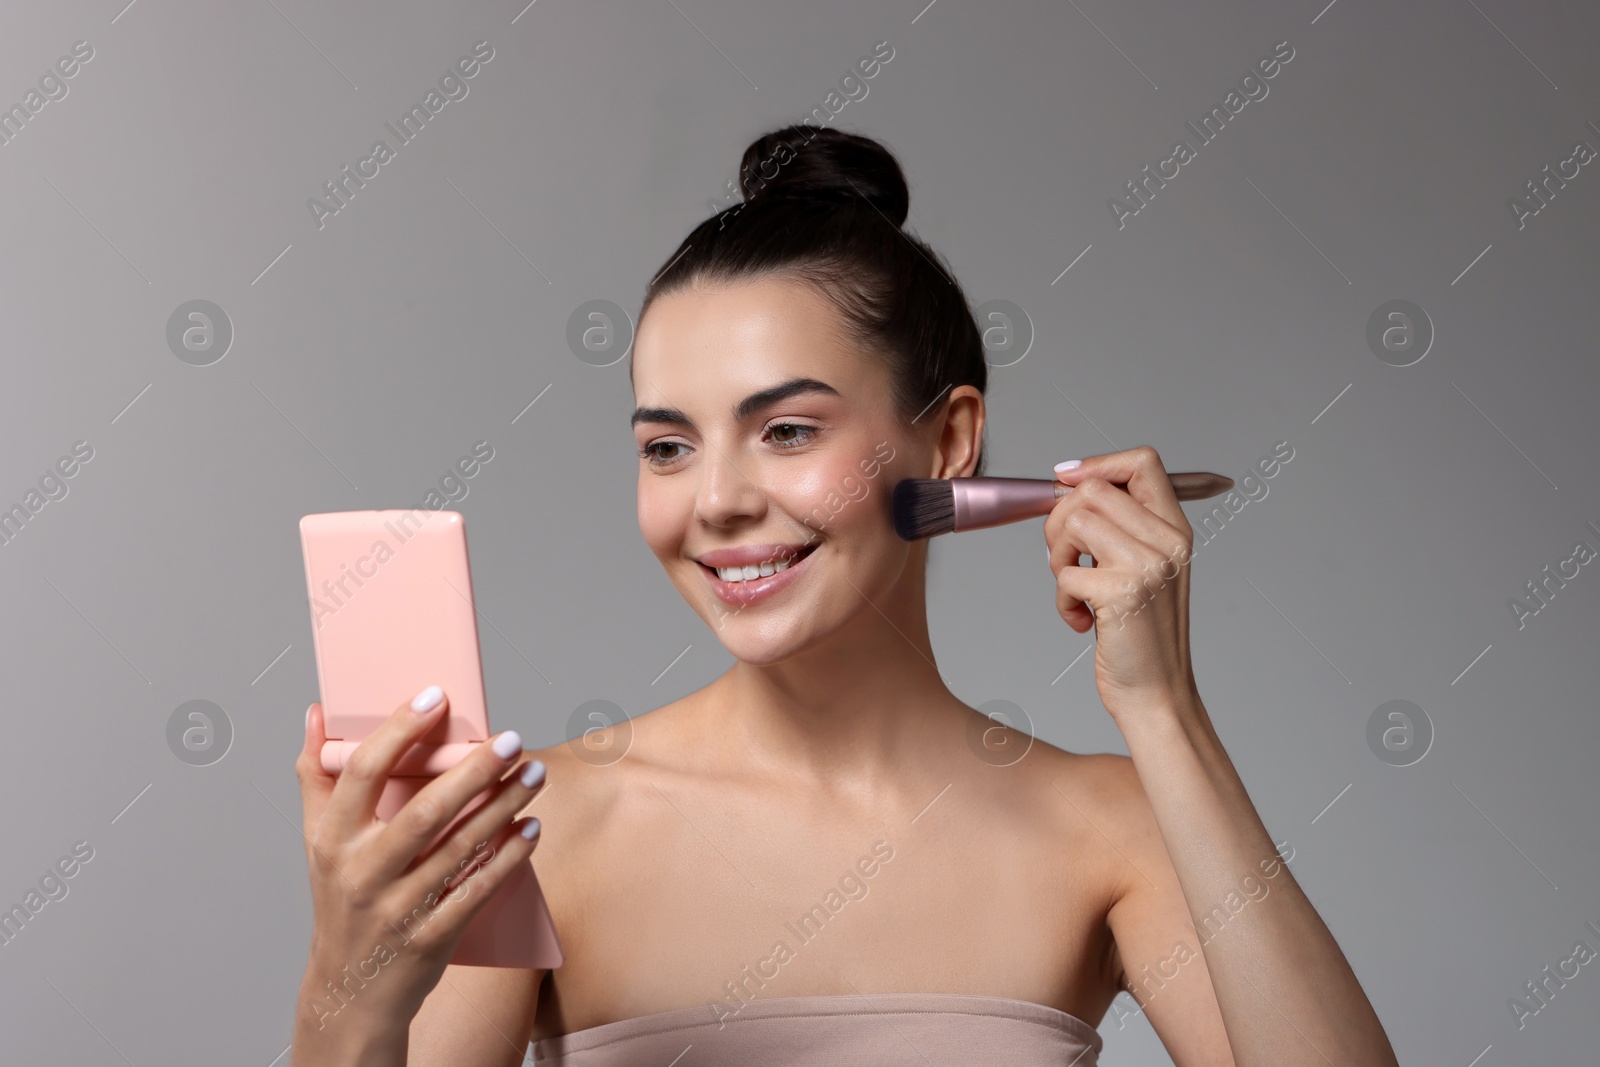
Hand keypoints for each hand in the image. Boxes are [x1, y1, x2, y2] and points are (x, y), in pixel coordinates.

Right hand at [291, 688, 546, 1061]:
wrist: (349, 992)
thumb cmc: (340, 901)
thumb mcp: (316, 842)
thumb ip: (317, 776)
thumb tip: (317, 713)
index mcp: (334, 840)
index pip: (362, 773)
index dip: (398, 730)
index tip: (436, 696)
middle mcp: (363, 872)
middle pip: (424, 811)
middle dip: (474, 771)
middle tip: (511, 738)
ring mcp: (398, 908)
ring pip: (459, 848)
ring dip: (503, 806)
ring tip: (534, 772)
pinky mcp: (431, 937)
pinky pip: (477, 890)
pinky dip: (507, 858)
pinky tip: (531, 827)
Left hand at [1044, 446, 1199, 717]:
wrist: (1157, 696)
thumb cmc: (1141, 637)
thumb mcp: (1144, 571)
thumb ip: (1120, 529)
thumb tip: (1069, 485)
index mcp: (1176, 530)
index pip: (1143, 462)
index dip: (1097, 464)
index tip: (1066, 480)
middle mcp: (1168, 541)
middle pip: (1093, 489)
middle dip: (1059, 519)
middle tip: (1065, 558)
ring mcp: (1148, 565)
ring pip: (1074, 521)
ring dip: (1058, 557)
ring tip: (1074, 589)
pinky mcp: (1123, 591)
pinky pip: (1065, 572)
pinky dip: (1061, 600)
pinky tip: (1083, 621)